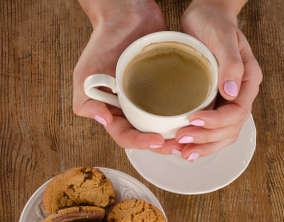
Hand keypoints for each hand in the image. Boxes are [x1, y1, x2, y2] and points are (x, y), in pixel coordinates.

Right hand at [73, 0, 181, 153]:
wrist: (126, 14)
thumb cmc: (103, 42)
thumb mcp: (86, 73)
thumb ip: (86, 100)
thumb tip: (102, 120)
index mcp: (114, 111)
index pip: (126, 136)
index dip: (141, 143)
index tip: (158, 141)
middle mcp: (132, 109)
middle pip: (148, 136)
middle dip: (163, 146)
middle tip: (179, 146)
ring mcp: (150, 100)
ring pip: (164, 126)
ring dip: (176, 136)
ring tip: (190, 138)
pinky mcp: (167, 88)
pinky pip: (176, 107)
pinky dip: (185, 117)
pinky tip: (197, 120)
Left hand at [179, 0, 261, 160]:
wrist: (206, 17)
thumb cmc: (214, 23)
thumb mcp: (223, 38)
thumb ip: (231, 64)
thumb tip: (231, 93)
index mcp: (248, 81)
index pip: (237, 112)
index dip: (216, 121)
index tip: (192, 120)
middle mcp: (240, 95)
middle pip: (230, 129)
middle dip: (206, 139)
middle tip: (181, 141)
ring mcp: (227, 101)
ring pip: (222, 134)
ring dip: (203, 146)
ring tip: (182, 152)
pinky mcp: (213, 103)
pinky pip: (211, 128)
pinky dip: (201, 141)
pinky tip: (187, 147)